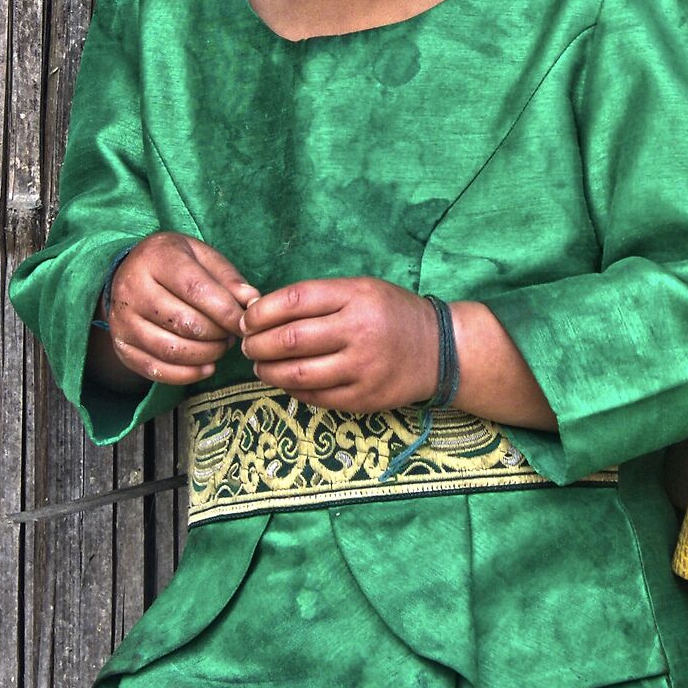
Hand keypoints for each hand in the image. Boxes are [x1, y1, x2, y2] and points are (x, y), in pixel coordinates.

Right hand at [104, 233, 257, 385]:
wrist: (129, 273)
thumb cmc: (174, 263)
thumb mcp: (202, 256)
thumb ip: (228, 278)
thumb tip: (251, 301)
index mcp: (155, 258)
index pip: (195, 290)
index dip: (226, 311)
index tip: (245, 323)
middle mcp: (132, 289)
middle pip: (184, 323)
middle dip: (218, 334)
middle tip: (232, 334)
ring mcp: (122, 321)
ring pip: (171, 350)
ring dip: (206, 355)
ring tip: (220, 346)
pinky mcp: (121, 346)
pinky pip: (156, 370)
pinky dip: (187, 374)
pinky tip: (207, 367)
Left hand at [240, 276, 440, 413]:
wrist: (439, 350)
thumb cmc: (391, 314)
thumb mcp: (362, 289)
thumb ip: (319, 298)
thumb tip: (263, 313)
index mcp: (356, 297)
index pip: (294, 301)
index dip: (261, 312)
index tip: (247, 319)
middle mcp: (358, 331)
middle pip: (289, 340)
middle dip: (256, 344)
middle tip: (247, 346)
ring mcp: (361, 368)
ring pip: (296, 374)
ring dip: (268, 371)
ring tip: (260, 366)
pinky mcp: (363, 398)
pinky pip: (314, 396)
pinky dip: (291, 389)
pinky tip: (285, 381)